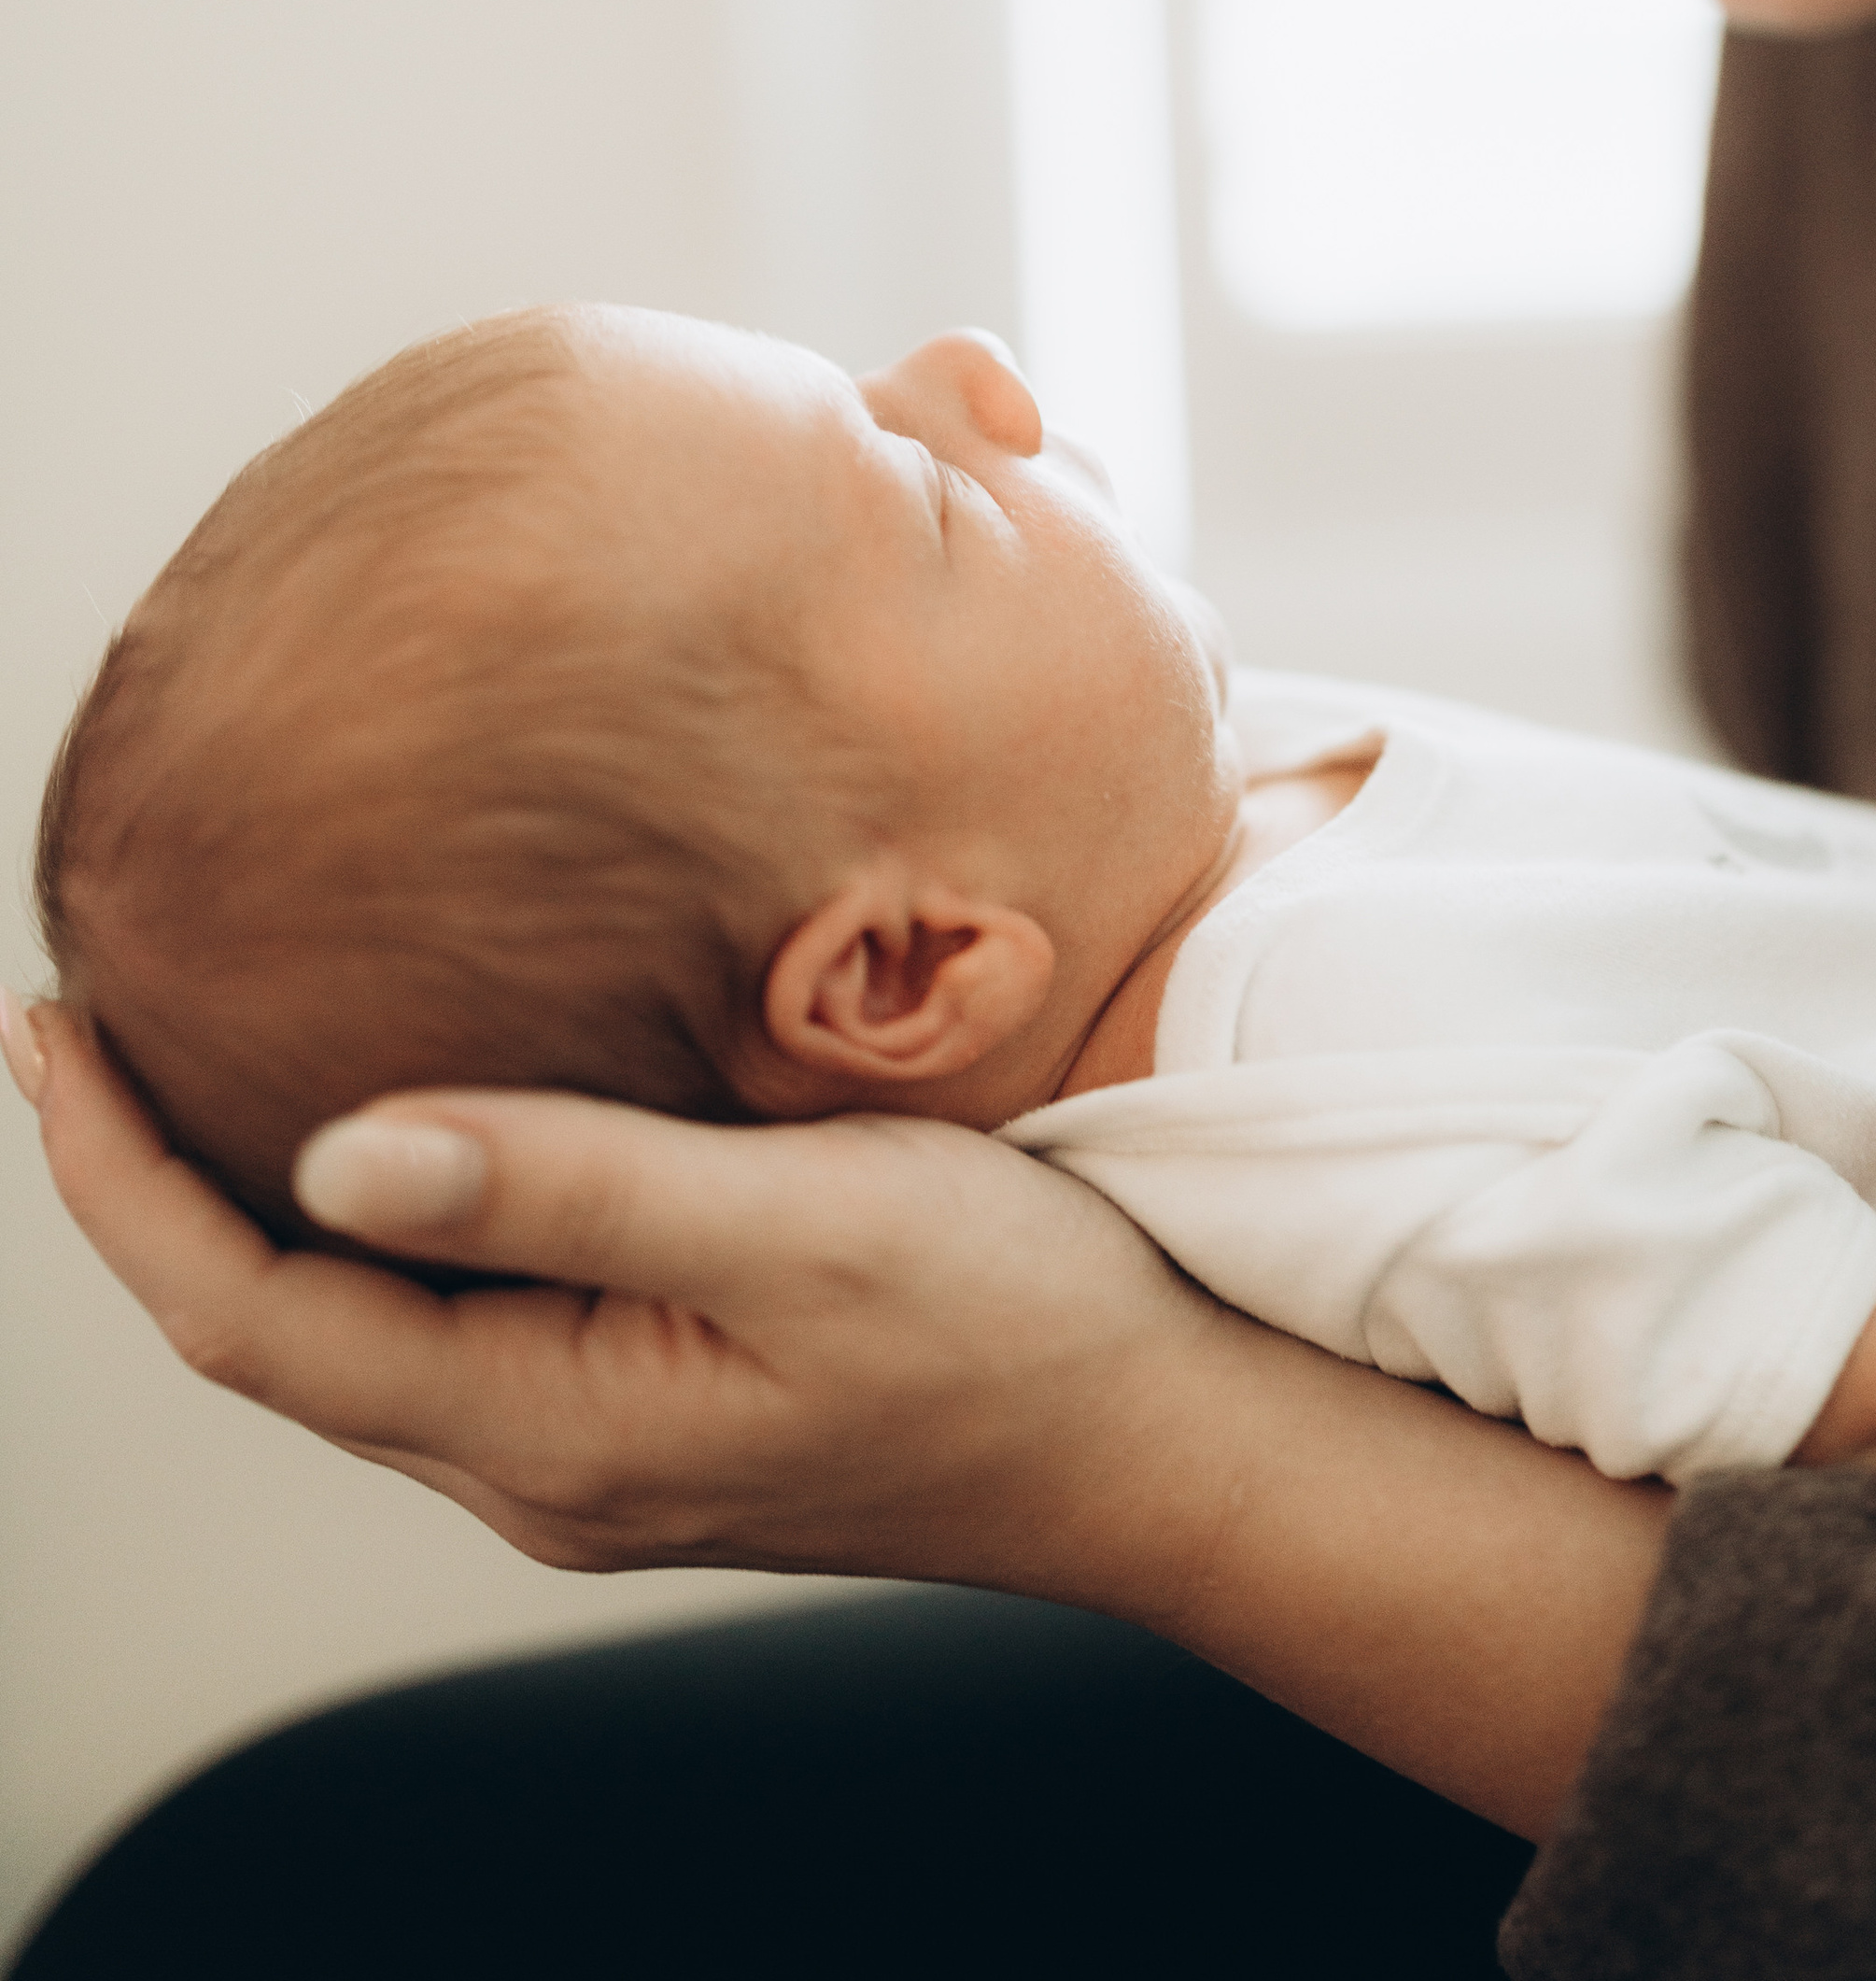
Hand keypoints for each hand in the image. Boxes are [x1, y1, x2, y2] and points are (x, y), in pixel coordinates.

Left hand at [15, 998, 1238, 1592]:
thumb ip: (571, 1183)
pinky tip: (391, 1131)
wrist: (1160, 1436)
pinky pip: (455, 1316)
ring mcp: (599, 1444)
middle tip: (79, 1023)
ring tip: (189, 1060)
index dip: (121, 1183)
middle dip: (151, 1186)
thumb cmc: (1012, 1326)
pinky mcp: (656, 1401)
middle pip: (276, 1330)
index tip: (50, 1031)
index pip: (250, 1314)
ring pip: (360, 1326)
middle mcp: (545, 1459)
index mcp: (551, 1427)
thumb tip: (336, 1154)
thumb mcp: (799, 1228)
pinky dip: (377, 1216)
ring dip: (253, 1202)